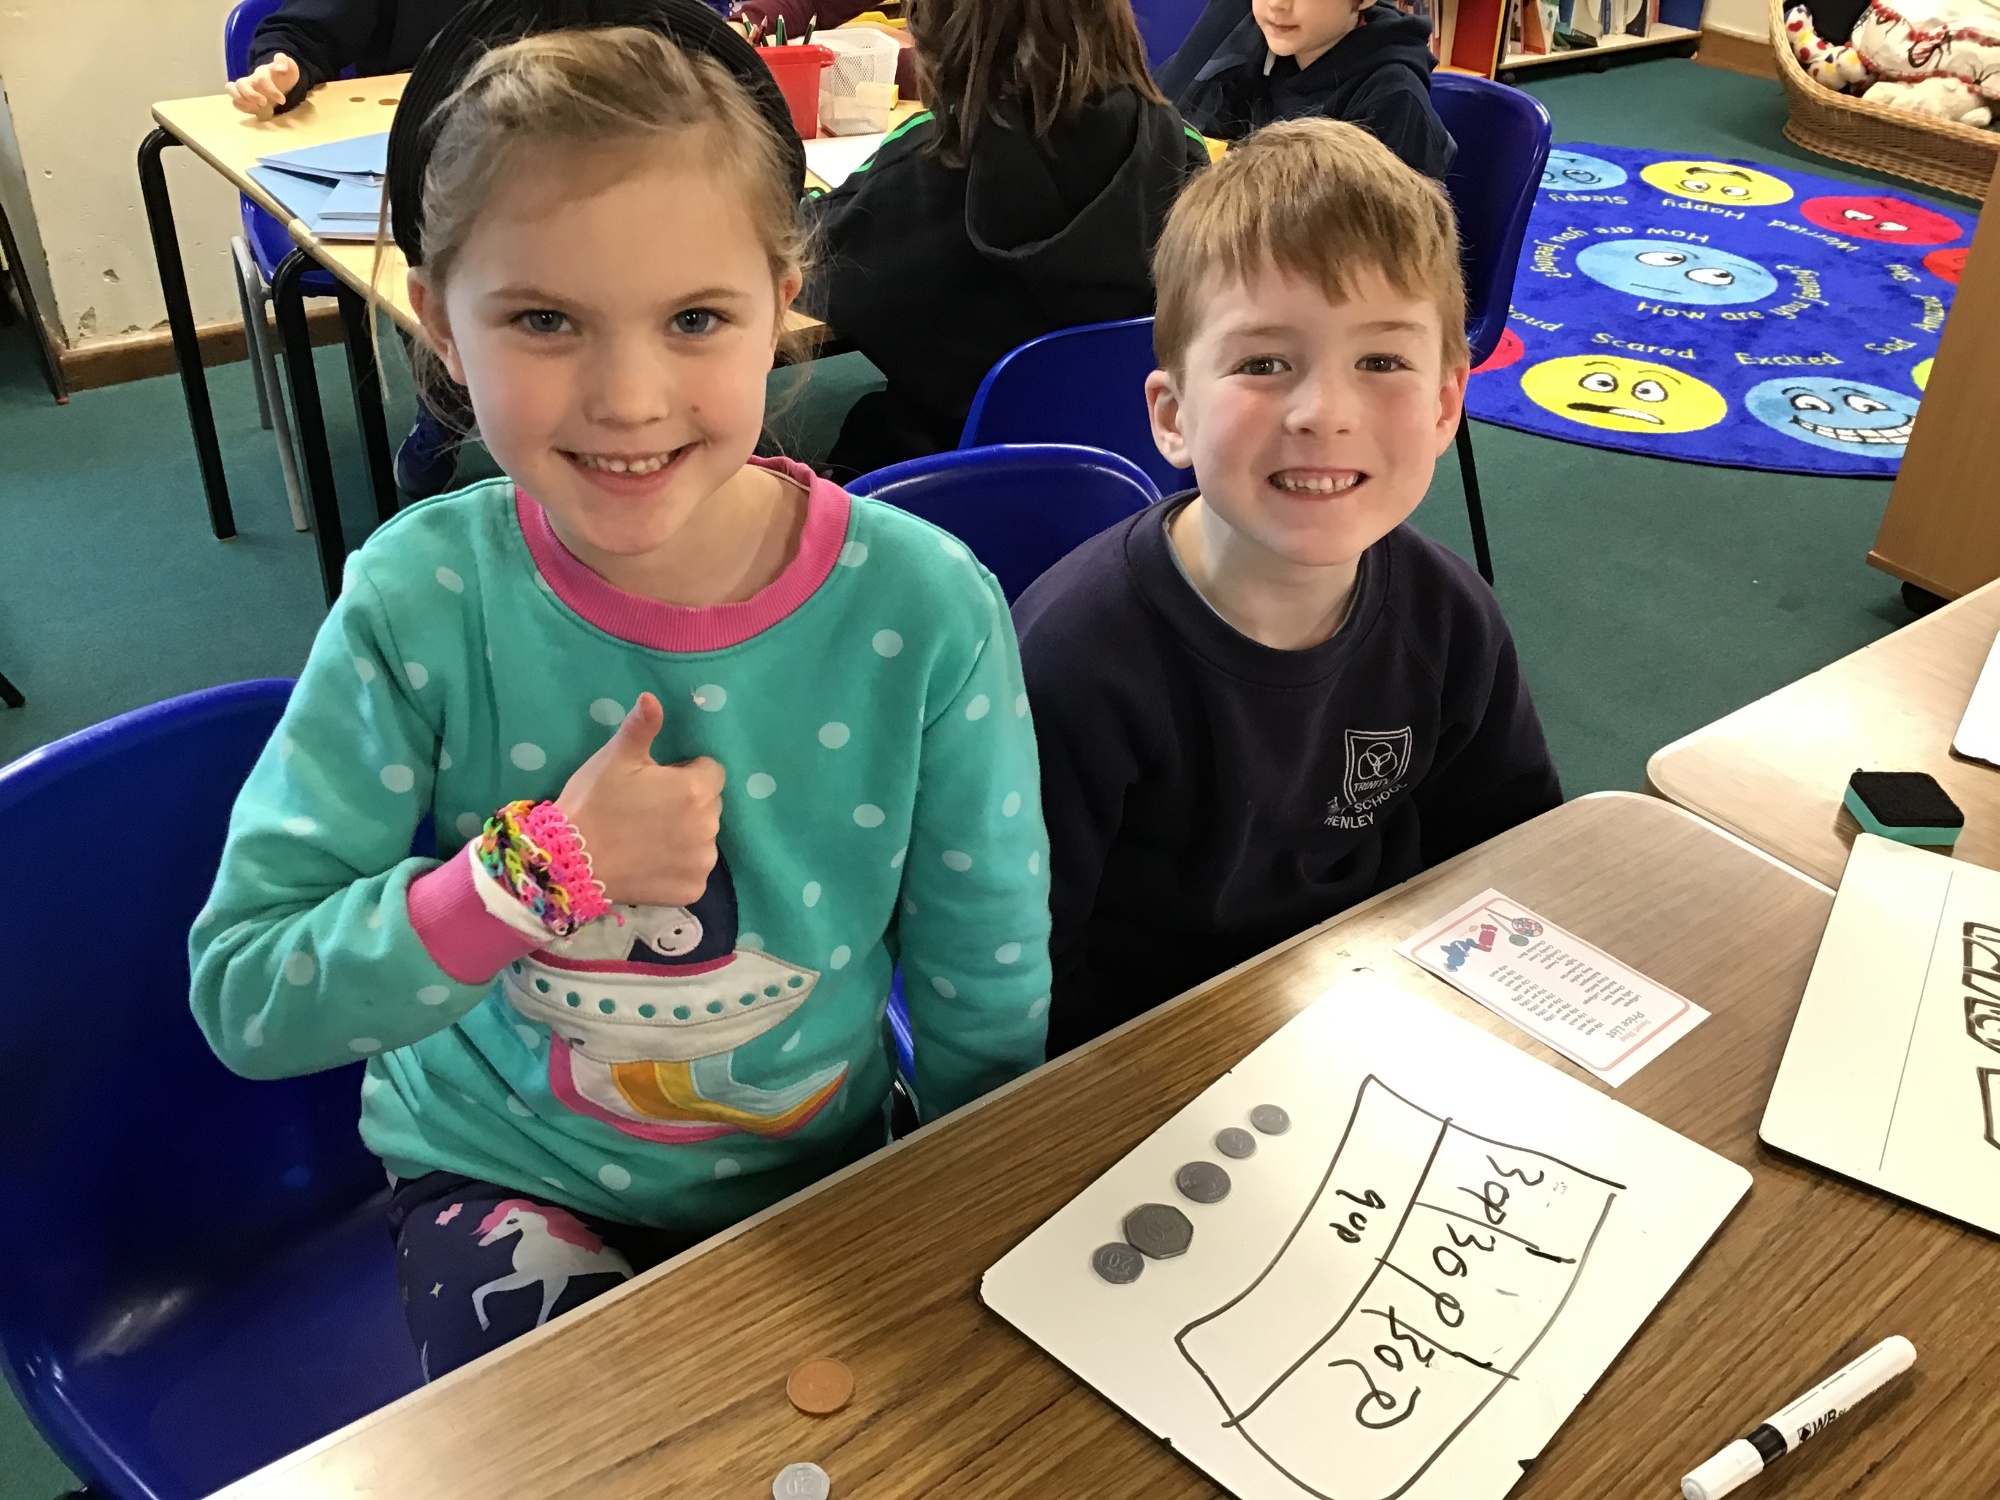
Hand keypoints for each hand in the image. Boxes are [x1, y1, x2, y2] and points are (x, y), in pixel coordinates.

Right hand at [227, 54, 299, 115]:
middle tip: (264, 103)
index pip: (261, 78)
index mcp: (262, 72)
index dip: (271, 90)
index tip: (282, 100)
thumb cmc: (284, 76)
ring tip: (256, 107)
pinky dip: (242, 106)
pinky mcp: (243, 98)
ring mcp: (244, 88)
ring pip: (231, 89)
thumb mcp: (290, 67)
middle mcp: (251, 79)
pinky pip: (234, 101)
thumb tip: (280, 68)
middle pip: (241, 83)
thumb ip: (284, 62)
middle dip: (252, 95)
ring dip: (241, 99)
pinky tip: (254, 110)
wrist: (281, 83)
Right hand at [556, 693, 722, 908]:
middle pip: (710, 805)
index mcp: (696, 790)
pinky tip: (650, 862)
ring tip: (646, 837)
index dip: (685, 773)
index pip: (711, 771)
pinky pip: (694, 870)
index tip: (656, 782)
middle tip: (648, 809)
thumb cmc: (594, 802)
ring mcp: (702, 862)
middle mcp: (709, 826)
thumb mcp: (615, 758)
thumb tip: (652, 697)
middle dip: (688, 803)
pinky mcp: (693, 890)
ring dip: (686, 834)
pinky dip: (678, 866)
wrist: (569, 861)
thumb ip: (641, 726)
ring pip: (704, 838)